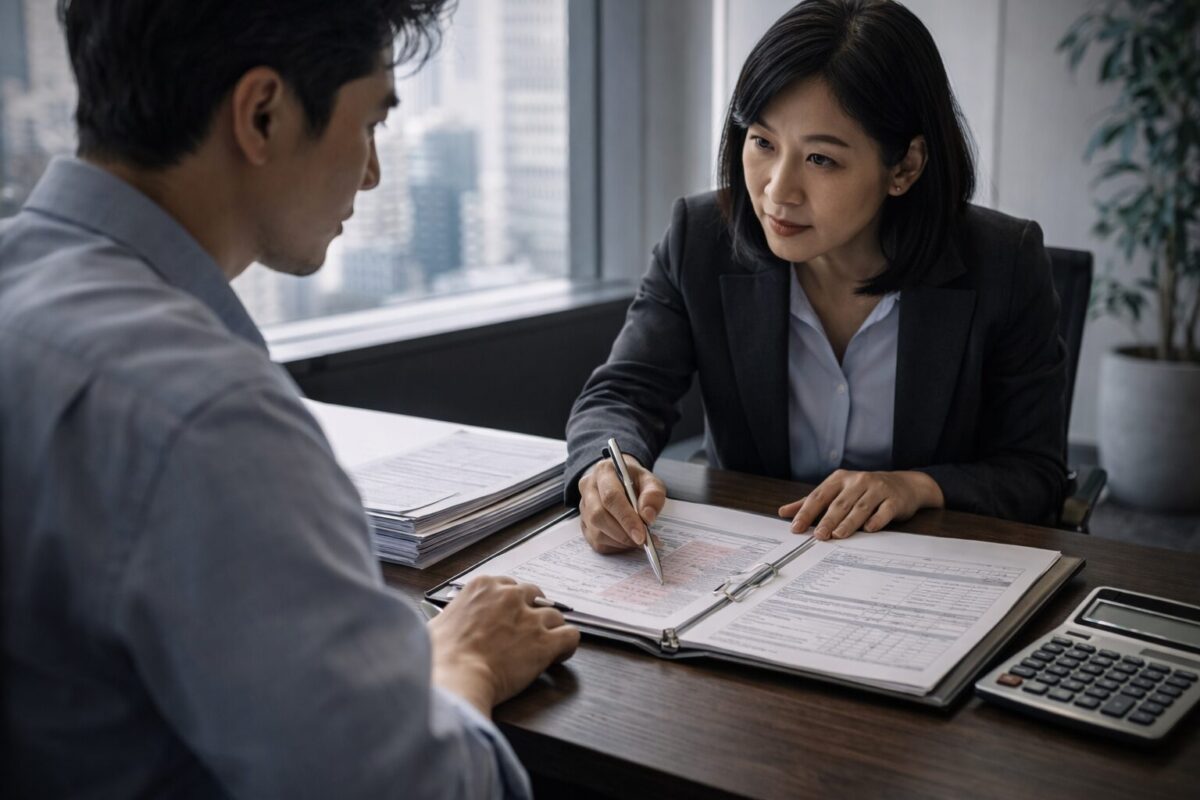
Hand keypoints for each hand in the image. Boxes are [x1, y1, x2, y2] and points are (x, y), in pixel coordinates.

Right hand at [427, 576, 579, 715]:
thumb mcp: (439, 622)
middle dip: (532, 612)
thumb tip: (451, 624)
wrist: (454, 677)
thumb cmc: (439, 656)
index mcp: (484, 586)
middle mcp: (510, 596)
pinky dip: (567, 645)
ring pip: (554, 615)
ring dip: (550, 630)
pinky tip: (558, 655)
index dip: (513, 604)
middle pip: (534, 595)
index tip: (511, 617)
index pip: (509, 585)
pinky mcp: (545, 641)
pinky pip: (571, 635)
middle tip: (526, 632)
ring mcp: (530, 618)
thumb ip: (456, 615)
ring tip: (541, 648)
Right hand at [577, 454, 666, 552]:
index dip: (626, 518)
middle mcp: (588, 488)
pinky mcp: (584, 524)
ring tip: (638, 540)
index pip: (611, 497)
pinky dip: (615, 546)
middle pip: (599, 516)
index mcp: (604, 471)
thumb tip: (648, 517)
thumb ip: (653, 495)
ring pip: (596, 532)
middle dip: (623, 533)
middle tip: (643, 541)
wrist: (621, 481)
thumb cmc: (635, 481)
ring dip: (620, 541)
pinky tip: (628, 541)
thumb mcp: (650, 481)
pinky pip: (596, 542)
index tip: (642, 534)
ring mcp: (583, 507)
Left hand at [778, 470, 943, 540]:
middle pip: (839, 503)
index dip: (806, 512)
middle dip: (827, 520)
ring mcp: (878, 489)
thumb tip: (784, 512)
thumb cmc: (865, 490)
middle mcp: (858, 481)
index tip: (796, 527)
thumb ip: (812, 502)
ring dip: (849, 522)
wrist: (904, 485)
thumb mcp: (838, 491)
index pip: (819, 496)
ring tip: (838, 535)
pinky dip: (876, 520)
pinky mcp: (895, 500)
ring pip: (860, 507)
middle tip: (819, 536)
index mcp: (840, 479)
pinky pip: (884, 511)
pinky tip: (869, 529)